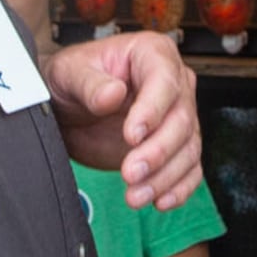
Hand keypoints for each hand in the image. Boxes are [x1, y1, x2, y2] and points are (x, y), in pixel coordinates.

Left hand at [45, 32, 200, 208]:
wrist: (67, 107)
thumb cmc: (72, 79)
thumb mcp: (69, 73)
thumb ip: (89, 83)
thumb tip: (112, 95)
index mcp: (152, 54)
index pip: (164, 82)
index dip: (153, 111)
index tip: (132, 136)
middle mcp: (173, 83)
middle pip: (181, 120)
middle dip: (158, 152)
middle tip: (129, 173)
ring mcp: (176, 117)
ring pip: (188, 149)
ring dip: (165, 177)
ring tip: (135, 196)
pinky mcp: (173, 147)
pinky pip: (189, 168)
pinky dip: (178, 188)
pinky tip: (160, 201)